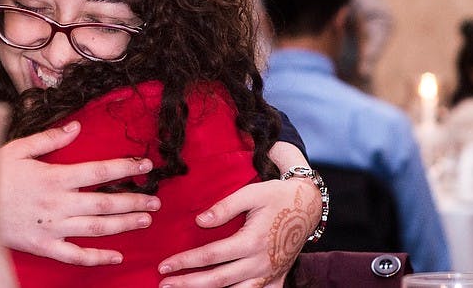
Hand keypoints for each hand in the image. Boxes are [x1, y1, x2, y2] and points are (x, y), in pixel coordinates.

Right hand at [0, 120, 160, 265]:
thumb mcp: (18, 148)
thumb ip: (50, 139)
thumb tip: (76, 128)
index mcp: (55, 176)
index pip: (100, 170)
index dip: (126, 168)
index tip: (146, 166)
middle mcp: (59, 203)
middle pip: (106, 201)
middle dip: (134, 200)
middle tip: (155, 200)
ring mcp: (53, 227)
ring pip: (97, 227)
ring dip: (124, 223)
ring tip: (145, 220)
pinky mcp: (44, 246)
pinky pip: (76, 254)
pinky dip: (97, 257)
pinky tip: (116, 255)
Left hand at [156, 177, 320, 287]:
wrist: (308, 206)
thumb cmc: (276, 196)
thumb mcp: (251, 193)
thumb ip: (225, 207)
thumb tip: (200, 221)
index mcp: (252, 241)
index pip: (211, 256)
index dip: (185, 261)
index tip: (164, 265)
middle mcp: (260, 263)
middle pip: (218, 280)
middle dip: (188, 284)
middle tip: (164, 285)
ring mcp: (270, 275)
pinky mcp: (277, 279)